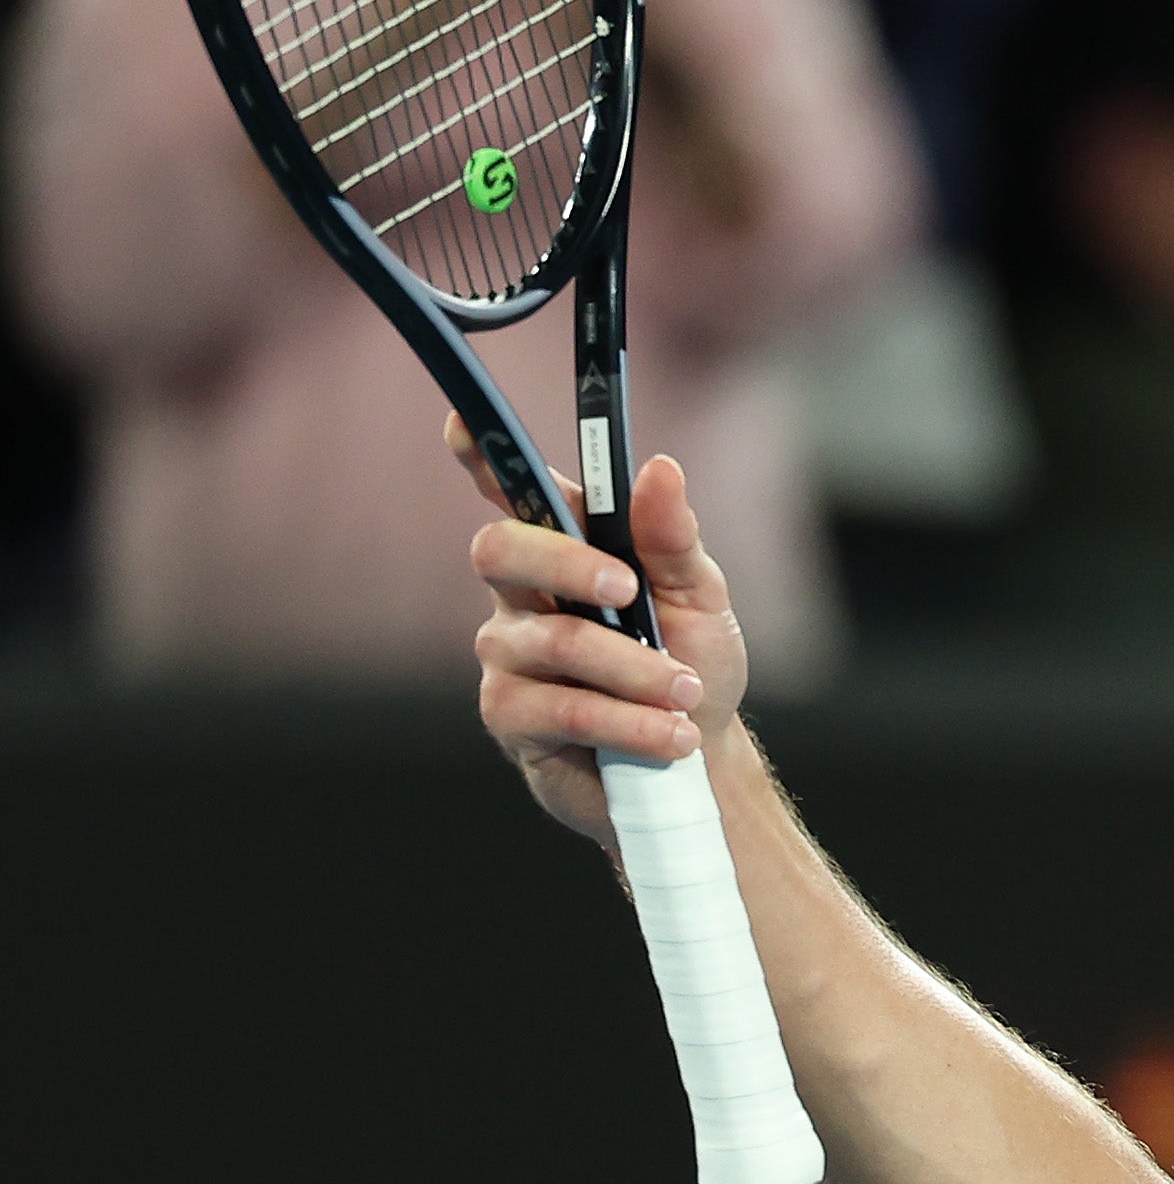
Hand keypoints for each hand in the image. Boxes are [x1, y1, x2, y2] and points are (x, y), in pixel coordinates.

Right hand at [454, 420, 745, 846]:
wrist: (699, 760)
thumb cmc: (691, 663)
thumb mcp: (700, 596)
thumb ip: (672, 537)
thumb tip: (658, 468)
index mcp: (565, 549)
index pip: (512, 493)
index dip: (481, 457)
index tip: (463, 424)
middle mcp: (521, 594)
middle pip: (500, 550)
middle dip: (568, 564)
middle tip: (632, 592)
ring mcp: (508, 654)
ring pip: (554, 640)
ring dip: (635, 670)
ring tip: (686, 693)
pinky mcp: (511, 717)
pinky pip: (561, 708)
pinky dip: (628, 722)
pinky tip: (670, 737)